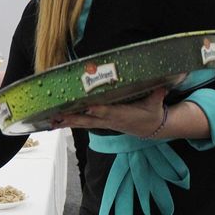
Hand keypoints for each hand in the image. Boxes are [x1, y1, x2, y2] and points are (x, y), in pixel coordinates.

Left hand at [52, 87, 166, 136]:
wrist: (151, 128)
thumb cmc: (152, 113)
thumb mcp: (157, 104)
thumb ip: (158, 94)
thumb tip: (162, 85)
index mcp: (123, 115)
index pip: (109, 112)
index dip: (99, 111)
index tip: (89, 108)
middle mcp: (111, 120)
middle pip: (90, 120)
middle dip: (75, 118)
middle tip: (60, 116)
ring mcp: (104, 123)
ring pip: (83, 123)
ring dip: (68, 121)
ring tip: (52, 120)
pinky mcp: (100, 123)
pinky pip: (83, 123)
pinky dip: (70, 123)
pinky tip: (56, 122)